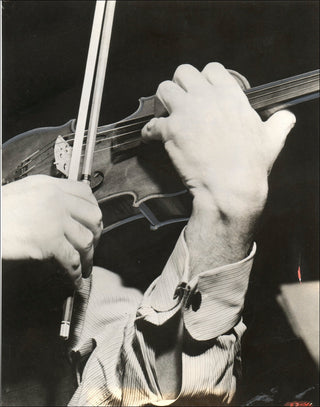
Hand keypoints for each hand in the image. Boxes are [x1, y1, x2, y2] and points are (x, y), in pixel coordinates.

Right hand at [2, 175, 102, 287]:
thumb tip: (64, 207)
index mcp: (50, 186)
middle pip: (92, 216)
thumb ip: (46, 196)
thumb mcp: (23, 191)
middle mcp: (56, 200)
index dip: (92, 209)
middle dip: (96, 233)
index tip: (92, 221)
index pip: (86, 193)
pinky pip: (72, 259)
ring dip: (88, 256)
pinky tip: (76, 279)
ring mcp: (54, 221)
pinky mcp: (49, 242)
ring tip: (85, 265)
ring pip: (86, 239)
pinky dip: (76, 272)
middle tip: (92, 244)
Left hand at [142, 63, 295, 219]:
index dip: (205, 79)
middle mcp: (206, 98)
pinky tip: (153, 137)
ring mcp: (187, 113)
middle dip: (180, 85)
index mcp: (230, 96)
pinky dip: (150, 131)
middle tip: (180, 102)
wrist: (231, 187)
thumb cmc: (251, 166)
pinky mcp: (171, 131)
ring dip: (162, 102)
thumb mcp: (272, 140)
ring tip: (165, 114)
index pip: (212, 69)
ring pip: (163, 89)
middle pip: (183, 72)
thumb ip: (279, 123)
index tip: (202, 92)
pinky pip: (151, 124)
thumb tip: (287, 117)